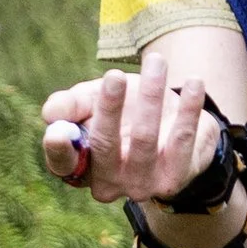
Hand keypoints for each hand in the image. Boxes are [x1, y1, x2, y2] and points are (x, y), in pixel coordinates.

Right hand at [39, 52, 224, 204]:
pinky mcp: (173, 180)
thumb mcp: (93, 101)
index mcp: (80, 166)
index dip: (58, 150)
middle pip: (104, 147)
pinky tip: (195, 83)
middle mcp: (107, 183)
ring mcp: (140, 185)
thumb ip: (71, 104)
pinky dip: (188, 110)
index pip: (63, 164)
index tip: (57, 130)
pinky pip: (182, 142)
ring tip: (157, 62)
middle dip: (109, 108)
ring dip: (151, 96)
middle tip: (115, 76)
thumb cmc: (123, 111)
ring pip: (144, 139)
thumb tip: (52, 114)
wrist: (172, 125)